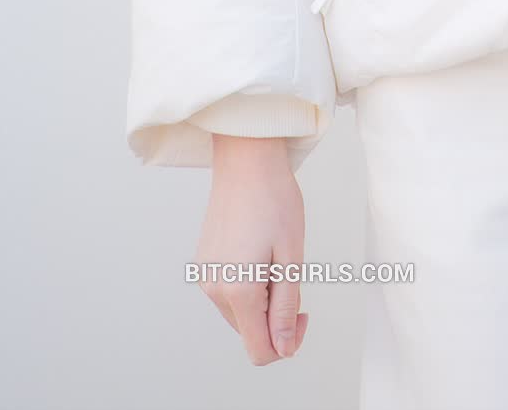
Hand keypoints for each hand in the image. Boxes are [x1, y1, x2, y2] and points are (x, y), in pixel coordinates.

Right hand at [195, 135, 308, 363]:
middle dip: (275, 315)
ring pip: (240, 312)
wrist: (246, 159)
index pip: (260, 349)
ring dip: (262, 298)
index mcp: (238, 291)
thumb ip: (286, 307)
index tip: (303, 313)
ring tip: (273, 255)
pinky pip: (229, 292)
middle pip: (250, 330)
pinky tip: (258, 249)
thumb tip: (284, 348)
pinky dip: (248, 284)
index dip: (287, 343)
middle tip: (291, 272)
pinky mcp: (204, 263)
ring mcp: (206, 276)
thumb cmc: (275, 199)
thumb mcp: (291, 256)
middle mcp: (214, 290)